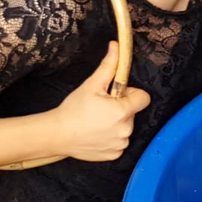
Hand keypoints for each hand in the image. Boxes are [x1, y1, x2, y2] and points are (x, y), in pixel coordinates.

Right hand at [54, 42, 150, 161]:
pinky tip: (95, 133)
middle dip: (120, 108)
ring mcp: (121, 144)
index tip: (115, 95)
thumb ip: (108, 66)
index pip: (143, 98)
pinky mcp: (115, 154)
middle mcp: (126, 130)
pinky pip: (119, 142)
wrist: (58, 135)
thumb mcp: (91, 85)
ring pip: (126, 127)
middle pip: (132, 112)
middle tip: (100, 108)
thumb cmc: (73, 109)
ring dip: (116, 123)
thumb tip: (117, 47)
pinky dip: (111, 137)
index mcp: (123, 111)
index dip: (131, 94)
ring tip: (95, 121)